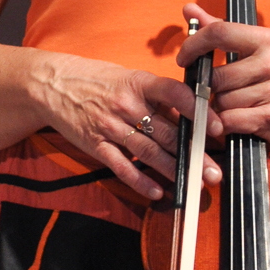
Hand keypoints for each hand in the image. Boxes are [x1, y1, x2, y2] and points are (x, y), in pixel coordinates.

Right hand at [34, 52, 223, 202]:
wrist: (52, 84)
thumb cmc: (96, 79)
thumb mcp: (129, 77)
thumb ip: (158, 97)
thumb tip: (190, 116)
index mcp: (138, 82)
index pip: (174, 93)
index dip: (198, 111)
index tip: (217, 128)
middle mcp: (126, 104)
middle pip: (167, 132)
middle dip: (194, 154)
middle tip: (214, 171)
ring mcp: (110, 126)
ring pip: (149, 152)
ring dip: (174, 170)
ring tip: (195, 183)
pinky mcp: (95, 144)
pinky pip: (121, 166)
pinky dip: (140, 181)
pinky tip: (157, 192)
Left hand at [176, 1, 269, 146]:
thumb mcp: (255, 47)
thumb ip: (219, 28)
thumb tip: (188, 9)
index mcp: (266, 40)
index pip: (219, 33)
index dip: (193, 45)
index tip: (184, 58)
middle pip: (215, 76)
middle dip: (210, 88)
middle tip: (223, 91)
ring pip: (220, 102)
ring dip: (220, 108)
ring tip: (237, 105)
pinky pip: (229, 121)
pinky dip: (226, 124)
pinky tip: (238, 119)